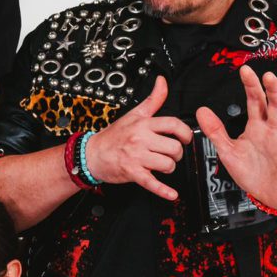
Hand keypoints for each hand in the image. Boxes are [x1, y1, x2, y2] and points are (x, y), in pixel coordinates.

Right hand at [84, 75, 191, 202]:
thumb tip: (162, 82)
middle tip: (170, 154)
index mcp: (143, 124)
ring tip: (162, 165)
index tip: (186, 137)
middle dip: (176, 153)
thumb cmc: (113, 136)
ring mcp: (136, 156)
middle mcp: (141, 139)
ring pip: (167, 164)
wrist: (91, 154)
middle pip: (174, 147)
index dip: (185, 133)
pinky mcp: (132, 172)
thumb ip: (153, 99)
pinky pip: (152, 182)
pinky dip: (163, 190)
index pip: (174, 125)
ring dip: (169, 167)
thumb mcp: (134, 114)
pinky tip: (171, 194)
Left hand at [196, 66, 276, 209]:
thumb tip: (201, 110)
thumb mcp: (228, 150)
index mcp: (259, 126)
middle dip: (274, 92)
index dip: (251, 86)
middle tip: (269, 77)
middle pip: (276, 108)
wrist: (267, 194)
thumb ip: (216, 131)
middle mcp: (275, 133)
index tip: (245, 70)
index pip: (256, 101)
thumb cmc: (251, 169)